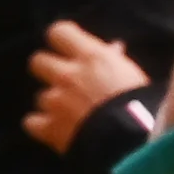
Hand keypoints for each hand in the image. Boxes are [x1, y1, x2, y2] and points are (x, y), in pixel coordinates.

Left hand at [23, 21, 152, 151]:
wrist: (132, 141)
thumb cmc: (142, 105)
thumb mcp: (133, 75)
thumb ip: (115, 60)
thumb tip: (113, 48)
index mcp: (91, 57)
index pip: (58, 32)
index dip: (61, 40)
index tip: (67, 47)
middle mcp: (68, 75)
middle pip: (37, 61)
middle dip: (47, 70)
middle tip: (62, 80)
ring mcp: (55, 101)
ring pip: (40, 96)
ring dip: (51, 104)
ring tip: (68, 113)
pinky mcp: (49, 127)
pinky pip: (31, 123)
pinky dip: (40, 126)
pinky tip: (53, 130)